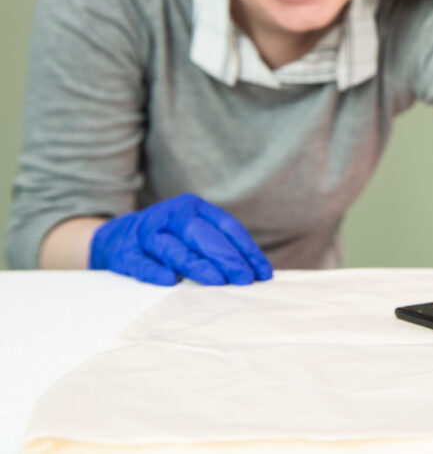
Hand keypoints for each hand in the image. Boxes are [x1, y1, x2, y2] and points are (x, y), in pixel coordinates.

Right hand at [89, 194, 272, 285]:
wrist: (114, 237)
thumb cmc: (167, 238)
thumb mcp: (192, 231)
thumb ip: (219, 245)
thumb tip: (254, 272)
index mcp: (193, 208)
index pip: (226, 227)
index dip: (246, 250)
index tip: (262, 273)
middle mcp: (170, 216)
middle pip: (203, 236)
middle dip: (227, 258)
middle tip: (244, 279)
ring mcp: (146, 234)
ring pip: (175, 249)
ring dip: (198, 266)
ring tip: (219, 281)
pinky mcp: (125, 254)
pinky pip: (142, 263)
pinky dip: (156, 272)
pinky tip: (170, 282)